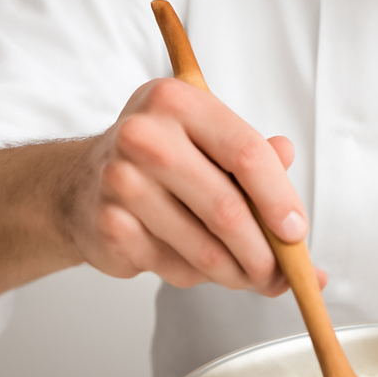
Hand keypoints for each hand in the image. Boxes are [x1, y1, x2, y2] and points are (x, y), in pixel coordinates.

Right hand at [73, 77, 324, 295]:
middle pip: (227, 208)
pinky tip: (203, 266)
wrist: (79, 183)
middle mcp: (143, 135)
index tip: (297, 232)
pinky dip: (199, 276)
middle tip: (283, 273)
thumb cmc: (163, 159)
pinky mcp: (108, 226)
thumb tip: (291, 176)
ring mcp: (120, 181)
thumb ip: (254, 155)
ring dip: (237, 273)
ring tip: (252, 276)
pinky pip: (175, 267)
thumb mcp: (209, 139)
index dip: (279, 198)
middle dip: (264, 251)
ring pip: (204, 248)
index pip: (246, 153)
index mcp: (178, 100)